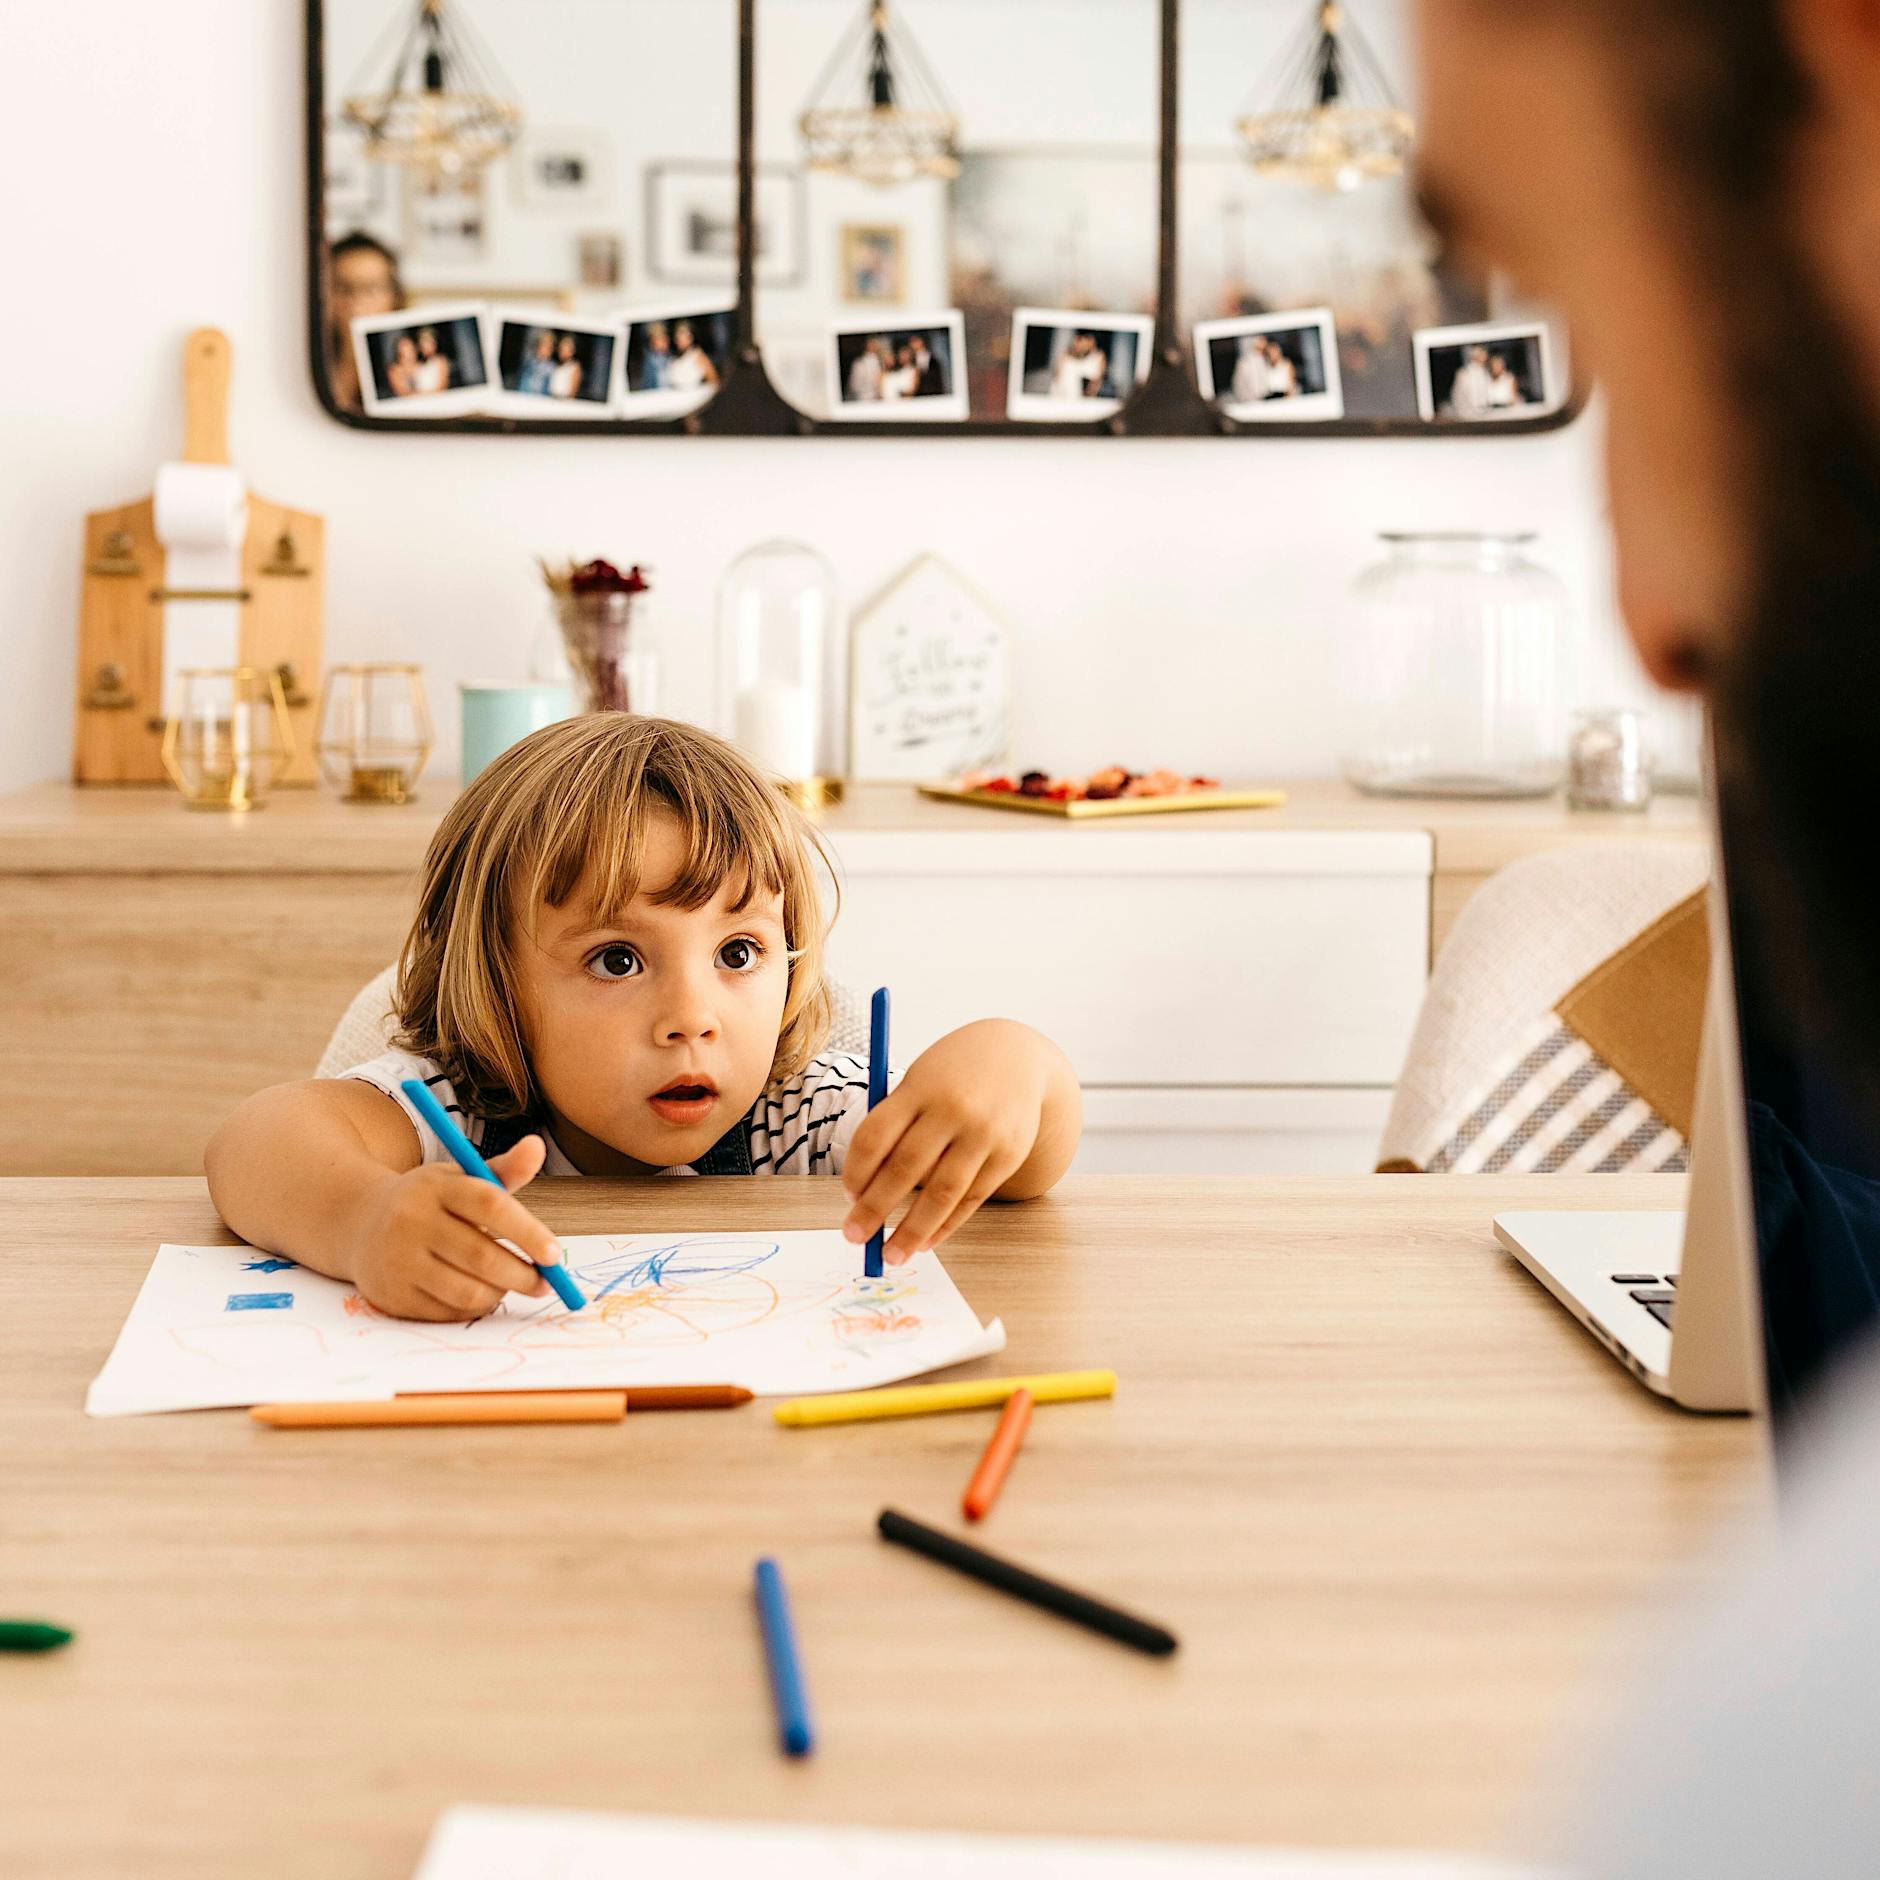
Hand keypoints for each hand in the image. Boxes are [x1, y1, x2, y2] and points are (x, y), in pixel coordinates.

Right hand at [341, 1137, 559, 1321]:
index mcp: (436, 1186)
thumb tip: (537, 1146)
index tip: (555, 1254)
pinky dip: (473, 1306)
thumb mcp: (461, 1178)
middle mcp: (411, 1220)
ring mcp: (398, 1259)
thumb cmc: (429, 1201)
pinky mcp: (391, 1294)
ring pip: (467, 1290)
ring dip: (500, 1292)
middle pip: (481, 1255)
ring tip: (510, 1285)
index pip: (490, 1205)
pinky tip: (479, 1294)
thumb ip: (504, 1170)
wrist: (360, 1223)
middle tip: (544, 1282)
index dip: (528, 1231)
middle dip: (522, 1274)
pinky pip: (448, 1311)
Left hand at [841, 1024, 1047, 1263]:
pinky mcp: (1008, 1155)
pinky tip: (925, 1242)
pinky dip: (946, 1225)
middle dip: (874, 1209)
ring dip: (912, 1231)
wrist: (1017, 1056)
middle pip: (905, 1168)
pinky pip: (971, 1199)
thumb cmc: (951, 1075)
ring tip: (890, 1255)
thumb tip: (863, 1192)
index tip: (847, 1196)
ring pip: (942, 1193)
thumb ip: (894, 1125)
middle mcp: (953, 1110)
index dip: (856, 1172)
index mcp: (920, 1087)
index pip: (875, 1136)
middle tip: (853, 1236)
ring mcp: (984, 1134)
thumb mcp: (919, 1081)